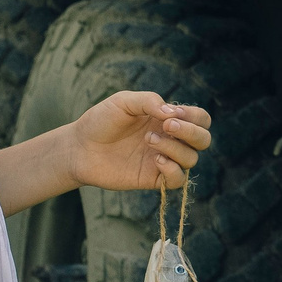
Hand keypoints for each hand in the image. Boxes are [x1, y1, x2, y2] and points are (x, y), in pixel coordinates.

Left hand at [65, 90, 211, 192]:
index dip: (193, 116)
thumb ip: (149, 101)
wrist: (78, 148)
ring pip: (192, 159)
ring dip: (175, 147)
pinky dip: (173, 169)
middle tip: (166, 125)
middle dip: (190, 132)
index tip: (171, 114)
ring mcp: (163, 160)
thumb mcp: (123, 101)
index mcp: (167, 119)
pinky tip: (155, 160)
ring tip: (149, 140)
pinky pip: (178, 180)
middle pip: (203, 139)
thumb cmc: (100, 121)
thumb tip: (172, 114)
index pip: (200, 118)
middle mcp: (170, 140)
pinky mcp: (153, 179)